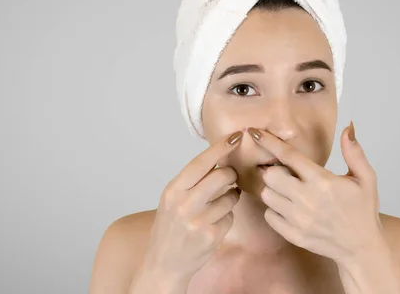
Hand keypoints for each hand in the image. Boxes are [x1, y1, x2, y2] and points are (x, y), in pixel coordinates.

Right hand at [142, 130, 243, 282]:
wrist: (164, 263)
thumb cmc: (170, 226)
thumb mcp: (172, 199)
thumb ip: (192, 180)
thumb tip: (219, 158)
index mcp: (173, 190)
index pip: (201, 162)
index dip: (220, 147)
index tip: (236, 136)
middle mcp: (184, 204)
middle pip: (222, 176)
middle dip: (231, 174)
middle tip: (229, 178)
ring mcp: (198, 222)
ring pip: (231, 197)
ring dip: (230, 198)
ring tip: (217, 205)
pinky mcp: (212, 237)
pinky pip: (230, 216)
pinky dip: (226, 217)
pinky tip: (214, 223)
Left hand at [248, 122, 383, 263]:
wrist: (362, 248)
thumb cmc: (363, 211)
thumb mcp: (366, 178)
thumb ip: (354, 152)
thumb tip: (348, 128)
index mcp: (323, 181)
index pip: (289, 156)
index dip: (269, 141)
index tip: (255, 132)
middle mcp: (307, 199)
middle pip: (270, 175)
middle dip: (273, 170)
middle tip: (285, 174)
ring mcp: (298, 219)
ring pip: (267, 195)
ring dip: (273, 189)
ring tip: (288, 191)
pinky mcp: (292, 235)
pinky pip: (269, 216)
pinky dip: (274, 210)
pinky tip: (289, 208)